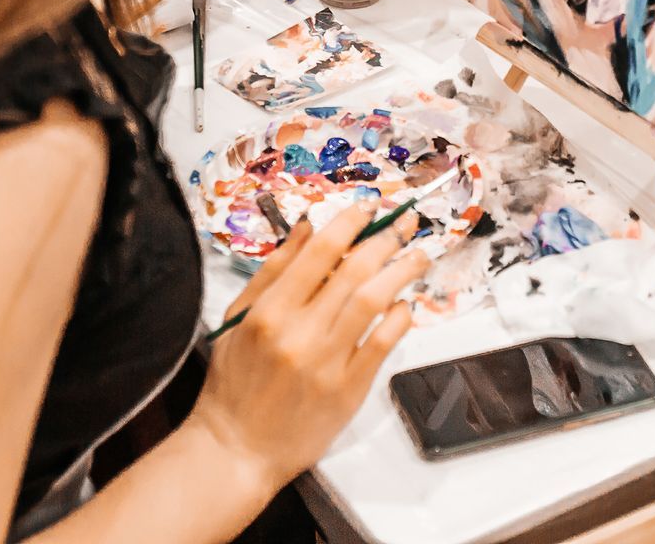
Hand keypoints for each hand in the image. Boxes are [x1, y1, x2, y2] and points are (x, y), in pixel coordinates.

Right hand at [188, 204, 427, 490]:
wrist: (237, 448)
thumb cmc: (234, 382)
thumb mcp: (238, 319)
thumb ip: (273, 270)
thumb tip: (307, 226)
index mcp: (269, 311)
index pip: (320, 252)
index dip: (350, 222)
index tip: (369, 206)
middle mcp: (299, 332)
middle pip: (354, 271)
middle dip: (386, 239)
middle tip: (405, 223)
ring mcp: (327, 362)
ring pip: (374, 302)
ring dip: (402, 272)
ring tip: (419, 255)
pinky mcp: (348, 389)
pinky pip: (383, 343)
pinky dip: (399, 318)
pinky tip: (405, 304)